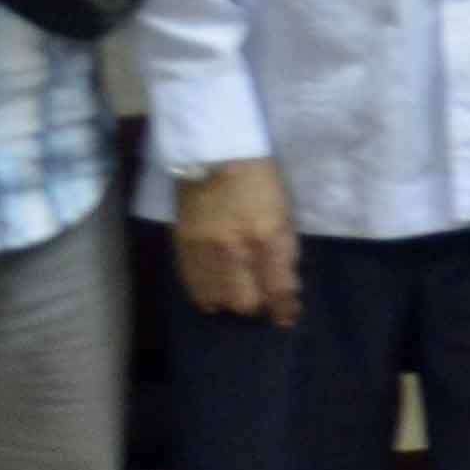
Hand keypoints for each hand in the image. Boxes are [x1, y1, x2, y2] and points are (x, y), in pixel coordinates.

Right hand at [171, 158, 302, 323]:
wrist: (214, 154)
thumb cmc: (259, 181)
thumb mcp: (284, 214)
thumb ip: (284, 252)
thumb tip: (285, 287)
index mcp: (267, 237)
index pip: (277, 289)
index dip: (284, 309)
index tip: (286, 316)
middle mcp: (234, 249)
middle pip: (244, 303)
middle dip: (257, 306)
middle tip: (261, 299)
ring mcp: (204, 249)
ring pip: (217, 299)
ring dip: (231, 302)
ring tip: (237, 295)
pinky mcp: (183, 245)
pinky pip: (193, 285)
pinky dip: (206, 294)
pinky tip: (214, 293)